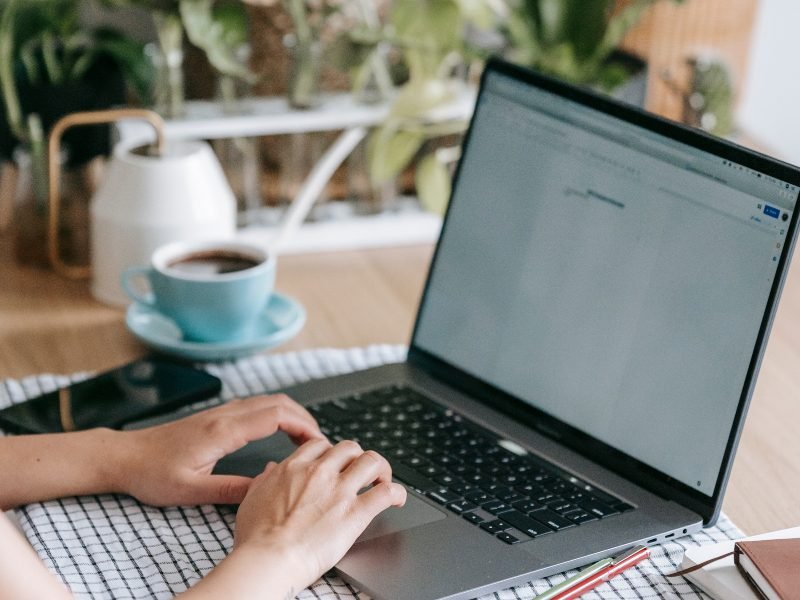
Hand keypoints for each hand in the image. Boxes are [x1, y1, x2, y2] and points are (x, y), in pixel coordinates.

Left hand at [116, 394, 323, 505]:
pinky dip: (277, 414)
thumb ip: (232, 490)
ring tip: (305, 439)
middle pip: (278, 402)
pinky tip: (279, 432)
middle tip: (319, 442)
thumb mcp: (192, 490)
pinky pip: (256, 406)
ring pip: (268, 401)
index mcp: (222, 431)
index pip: (275, 415)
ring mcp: (221, 412)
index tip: (318, 443)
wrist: (125, 456)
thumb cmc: (152, 473)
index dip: (303, 426)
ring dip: (292, 414)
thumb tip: (266, 489)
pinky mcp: (217, 416)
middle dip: (305, 418)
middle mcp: (224, 415)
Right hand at [233, 440, 406, 589]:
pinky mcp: (356, 512)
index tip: (335, 463)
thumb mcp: (252, 498)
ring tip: (382, 479)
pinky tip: (397, 499)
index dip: (331, 453)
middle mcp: (320, 472)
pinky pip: (386, 493)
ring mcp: (340, 490)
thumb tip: (272, 469)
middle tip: (359, 472)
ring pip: (372, 461)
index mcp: (294, 467)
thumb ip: (265, 479)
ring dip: (381, 468)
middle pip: (350, 447)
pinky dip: (396, 493)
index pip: (321, 445)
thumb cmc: (257, 537)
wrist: (269, 559)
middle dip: (357, 458)